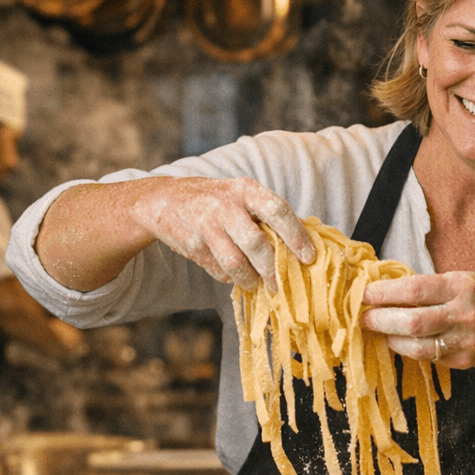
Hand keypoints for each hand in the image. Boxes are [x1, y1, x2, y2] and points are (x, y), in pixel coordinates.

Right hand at [130, 177, 312, 291]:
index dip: (296, 235)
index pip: (277, 210)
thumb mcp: (242, 195)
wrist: (165, 201)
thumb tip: (305, 238)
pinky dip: (230, 277)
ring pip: (236, 263)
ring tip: (258, 283)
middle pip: (256, 244)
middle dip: (272, 269)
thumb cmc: (217, 200)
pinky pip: (219, 270)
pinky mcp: (193, 246)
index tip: (309, 257)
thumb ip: (269, 213)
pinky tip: (234, 274)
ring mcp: (206, 226)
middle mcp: (225, 206)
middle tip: (281, 284)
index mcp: (245, 190)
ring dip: (251, 279)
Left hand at [359, 272, 474, 369]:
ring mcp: (465, 341)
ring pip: (417, 347)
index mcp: (462, 286)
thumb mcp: (464, 279)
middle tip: (364, 317)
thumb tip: (387, 289)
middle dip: (381, 320)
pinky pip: (428, 358)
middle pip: (413, 322)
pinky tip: (400, 342)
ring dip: (392, 340)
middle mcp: (465, 314)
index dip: (384, 293)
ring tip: (380, 331)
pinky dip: (409, 350)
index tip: (364, 294)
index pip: (415, 289)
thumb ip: (431, 286)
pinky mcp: (464, 361)